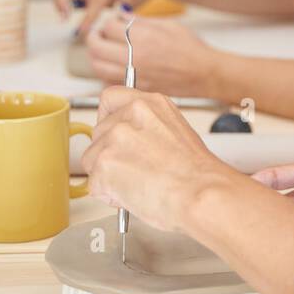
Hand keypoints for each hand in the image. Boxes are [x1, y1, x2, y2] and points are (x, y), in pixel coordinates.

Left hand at [82, 86, 233, 232]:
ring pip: (92, 160)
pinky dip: (109, 195)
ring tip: (138, 185)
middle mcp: (131, 114)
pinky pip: (94, 184)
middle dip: (110, 155)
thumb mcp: (177, 133)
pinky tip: (133, 195)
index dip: (108, 119)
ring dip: (108, 176)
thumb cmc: (197, 174)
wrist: (201, 194)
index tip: (112, 132)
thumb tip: (133, 143)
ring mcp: (114, 137)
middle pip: (98, 133)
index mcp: (151, 104)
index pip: (110, 98)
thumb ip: (149, 130)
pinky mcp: (104, 163)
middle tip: (134, 171)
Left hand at [85, 13, 215, 96]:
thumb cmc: (191, 48)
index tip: (111, 24)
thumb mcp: (168, 25)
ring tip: (103, 52)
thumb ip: (141, 21)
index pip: (108, 27)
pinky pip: (110, 82)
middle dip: (93, 39)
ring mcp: (135, 74)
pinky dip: (106, 74)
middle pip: (96, 47)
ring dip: (96, 57)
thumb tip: (121, 17)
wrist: (205, 73)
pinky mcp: (138, 88)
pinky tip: (114, 68)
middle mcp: (136, 56)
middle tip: (97, 36)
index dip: (107, 24)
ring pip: (98, 67)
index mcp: (143, 37)